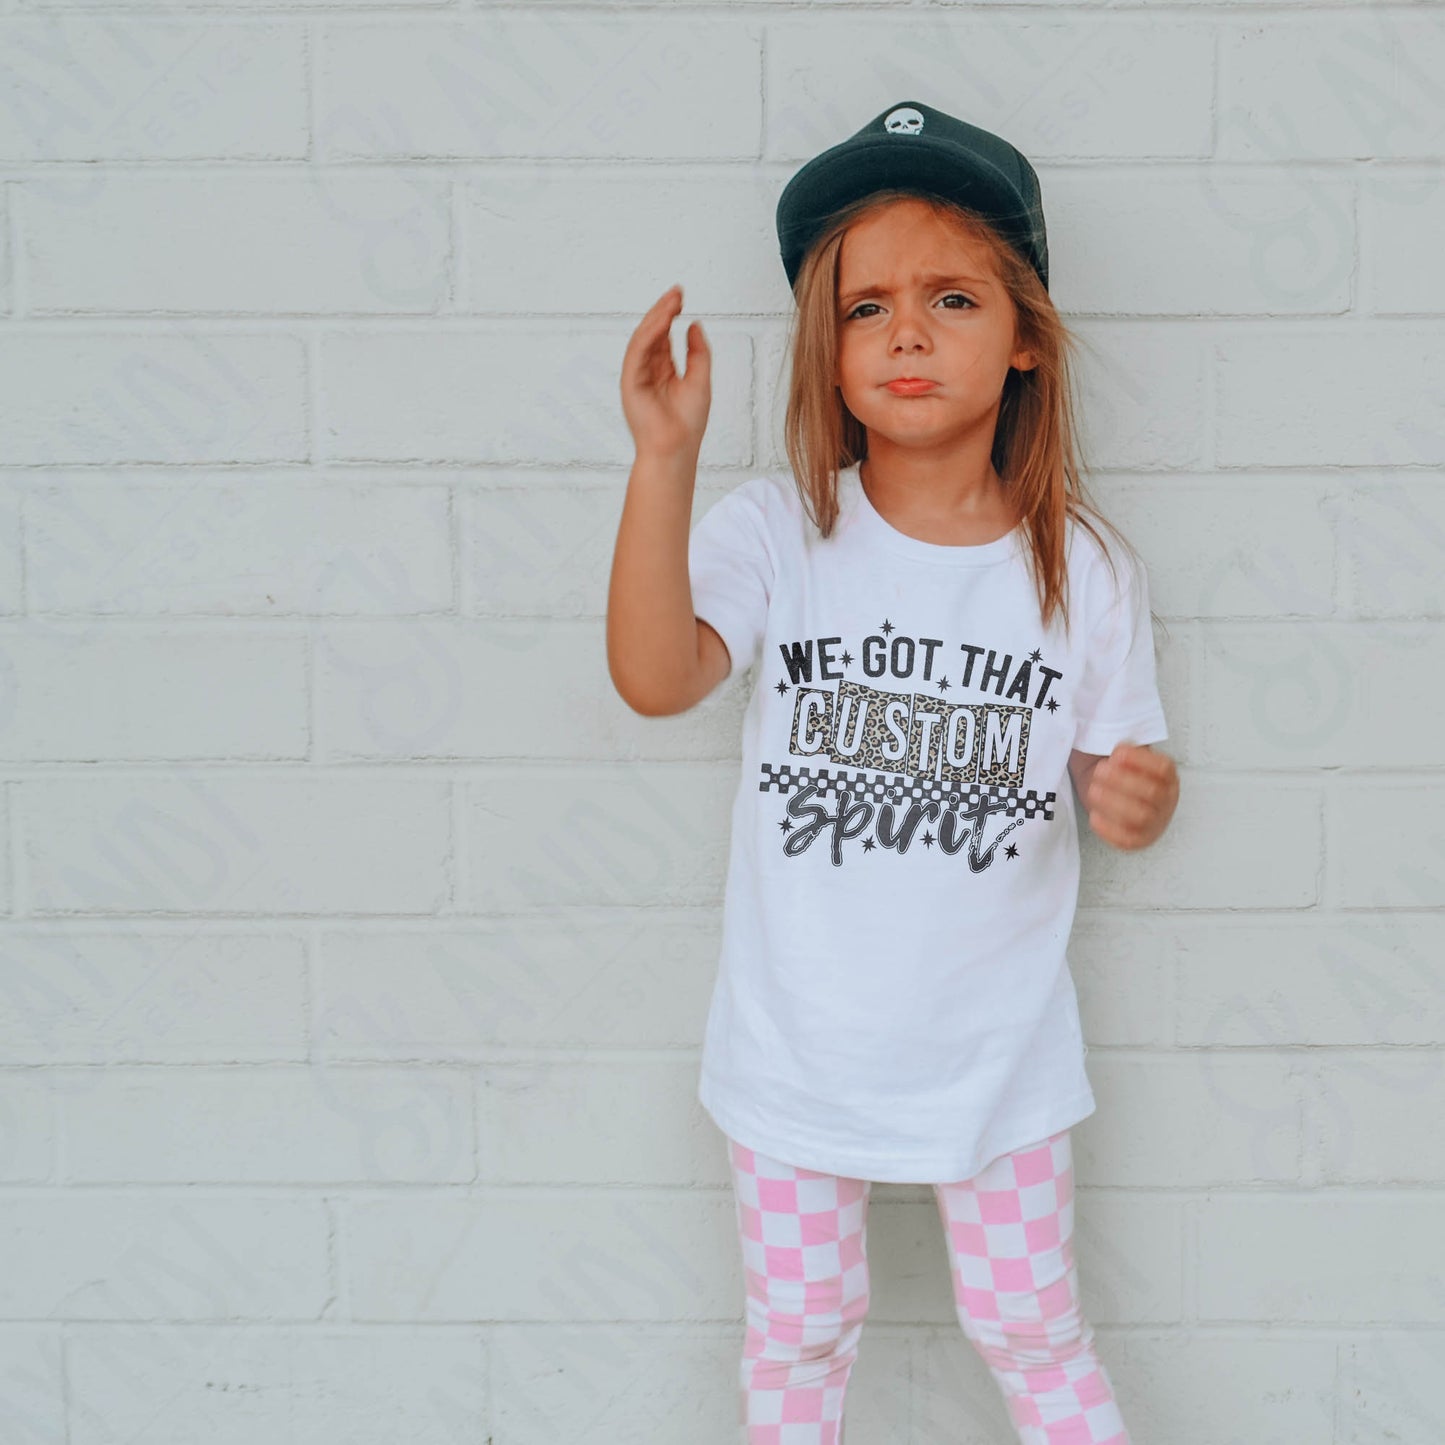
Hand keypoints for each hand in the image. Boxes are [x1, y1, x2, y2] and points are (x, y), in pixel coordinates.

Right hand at [620, 284, 711, 460]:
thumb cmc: (688, 424)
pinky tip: (662, 321)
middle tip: (676, 292)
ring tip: (671, 301)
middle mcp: (649, 370)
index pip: (665, 336)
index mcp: (664, 370)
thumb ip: (698, 352)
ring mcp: (638, 375)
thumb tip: (695, 324)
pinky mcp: (631, 381)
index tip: (681, 297)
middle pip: (653, 333)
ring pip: (644, 338)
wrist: (676, 448)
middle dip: (664, 311)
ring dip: (656, 318)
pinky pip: (637, 351)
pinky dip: (648, 334)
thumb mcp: (700, 380)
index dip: (672, 315)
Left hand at [1084, 742, 1178, 850]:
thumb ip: (1125, 750)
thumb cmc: (1120, 773)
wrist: (1111, 793)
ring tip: (1094, 789)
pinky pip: (1128, 840)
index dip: (1139, 760)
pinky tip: (1094, 815)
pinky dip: (1109, 829)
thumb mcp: (1126, 755)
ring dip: (1113, 802)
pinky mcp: (1139, 839)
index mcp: (1168, 776)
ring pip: (1141, 817)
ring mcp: (1155, 822)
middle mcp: (1166, 800)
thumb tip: (1117, 749)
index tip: (1117, 753)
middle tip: (1099, 771)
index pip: (1164, 768)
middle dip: (1122, 780)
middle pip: (1152, 793)